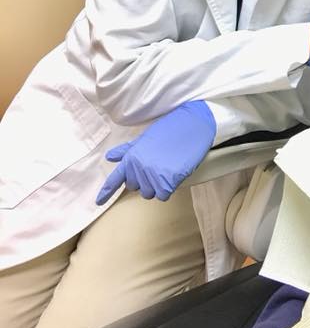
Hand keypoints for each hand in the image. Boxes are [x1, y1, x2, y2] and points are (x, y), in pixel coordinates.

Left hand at [96, 100, 215, 204]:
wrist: (192, 124)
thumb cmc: (170, 129)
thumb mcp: (145, 138)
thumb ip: (127, 150)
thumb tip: (110, 156)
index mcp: (131, 157)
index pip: (115, 178)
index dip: (106, 192)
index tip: (98, 202)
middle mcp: (138, 168)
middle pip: (136, 188)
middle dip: (146, 180)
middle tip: (159, 165)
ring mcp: (152, 175)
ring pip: (150, 193)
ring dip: (158, 185)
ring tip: (168, 167)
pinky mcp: (166, 181)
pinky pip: (163, 195)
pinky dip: (169, 187)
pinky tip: (174, 173)